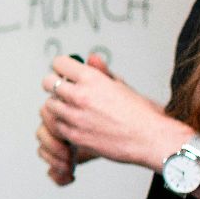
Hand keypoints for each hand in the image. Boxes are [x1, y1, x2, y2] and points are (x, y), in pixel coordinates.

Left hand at [39, 54, 189, 176]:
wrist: (151, 139)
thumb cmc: (142, 113)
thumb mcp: (122, 85)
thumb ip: (102, 71)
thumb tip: (90, 58)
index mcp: (92, 79)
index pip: (59, 63)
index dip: (63, 67)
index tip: (67, 72)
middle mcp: (80, 96)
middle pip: (48, 82)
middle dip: (56, 84)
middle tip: (64, 89)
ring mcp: (75, 117)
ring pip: (49, 105)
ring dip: (58, 105)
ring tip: (71, 109)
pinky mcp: (75, 136)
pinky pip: (56, 125)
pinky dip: (62, 124)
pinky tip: (75, 124)